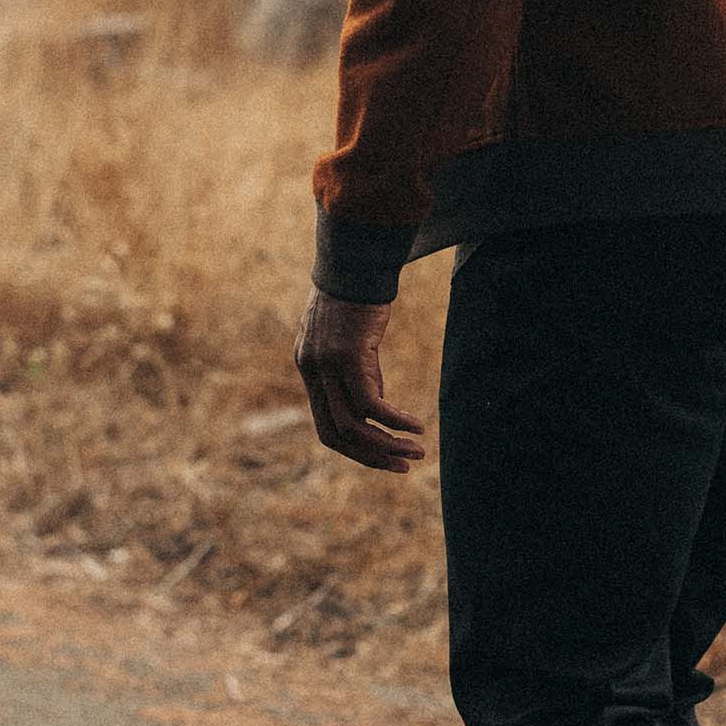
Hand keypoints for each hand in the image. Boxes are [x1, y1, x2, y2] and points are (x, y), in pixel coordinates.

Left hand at [293, 287, 426, 473]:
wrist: (355, 259)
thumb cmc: (358, 291)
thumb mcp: (350, 337)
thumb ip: (356, 370)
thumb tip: (375, 405)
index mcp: (309, 368)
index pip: (327, 425)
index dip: (356, 448)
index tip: (385, 456)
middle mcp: (313, 371)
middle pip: (335, 434)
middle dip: (370, 457)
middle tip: (403, 466)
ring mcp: (327, 366)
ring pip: (353, 426)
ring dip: (386, 445)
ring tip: (416, 451)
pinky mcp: (348, 357)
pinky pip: (372, 404)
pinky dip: (395, 421)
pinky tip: (416, 425)